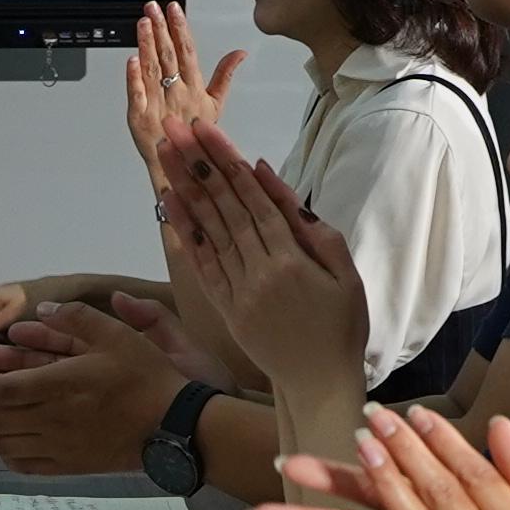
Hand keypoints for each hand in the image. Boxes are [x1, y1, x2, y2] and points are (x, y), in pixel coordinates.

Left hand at [0, 298, 196, 477]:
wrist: (175, 427)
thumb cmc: (147, 379)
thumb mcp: (117, 335)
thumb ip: (76, 319)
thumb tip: (41, 311)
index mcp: (59, 387)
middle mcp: (52, 421)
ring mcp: (59, 447)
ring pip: (2, 445)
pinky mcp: (70, 465)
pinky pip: (24, 465)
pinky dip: (2, 454)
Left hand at [123, 0, 236, 174]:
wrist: (180, 169)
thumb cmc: (195, 137)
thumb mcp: (215, 106)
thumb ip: (225, 76)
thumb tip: (240, 53)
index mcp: (194, 89)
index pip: (188, 52)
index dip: (180, 29)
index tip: (174, 9)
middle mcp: (177, 94)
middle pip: (168, 56)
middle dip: (161, 28)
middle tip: (153, 8)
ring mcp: (158, 104)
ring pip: (152, 69)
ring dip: (147, 44)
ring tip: (143, 23)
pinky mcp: (139, 117)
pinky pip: (137, 93)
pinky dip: (134, 76)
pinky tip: (132, 59)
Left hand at [164, 137, 371, 414]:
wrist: (318, 384)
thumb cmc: (341, 326)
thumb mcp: (345, 273)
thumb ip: (312, 229)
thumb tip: (274, 183)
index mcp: (291, 260)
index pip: (252, 198)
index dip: (225, 161)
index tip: (204, 128)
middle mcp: (258, 271)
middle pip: (223, 207)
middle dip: (196, 163)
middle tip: (172, 126)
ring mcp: (238, 290)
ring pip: (207, 229)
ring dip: (183, 187)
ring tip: (164, 152)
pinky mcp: (225, 306)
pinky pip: (201, 263)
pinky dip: (185, 231)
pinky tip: (170, 203)